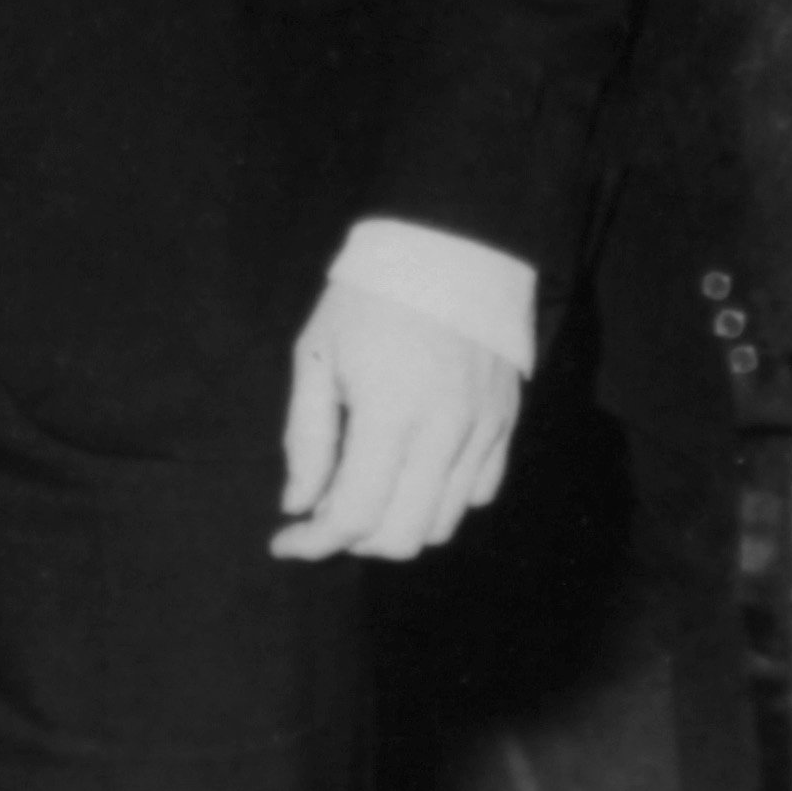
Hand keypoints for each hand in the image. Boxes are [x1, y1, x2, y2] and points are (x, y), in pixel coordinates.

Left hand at [272, 279, 520, 561]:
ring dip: (398, 524)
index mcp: (390, 411)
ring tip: (368, 491)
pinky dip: (441, 501)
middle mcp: (444, 431)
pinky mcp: (506, 423)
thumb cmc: (369, 296)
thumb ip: (307, 437)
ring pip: (443, 524)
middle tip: (327, 513)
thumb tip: (298, 506)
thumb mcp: (317, 353)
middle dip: (355, 541)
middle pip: (403, 537)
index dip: (314, 543)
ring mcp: (483, 430)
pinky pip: (479, 493)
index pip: (355, 515)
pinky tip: (413, 473)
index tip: (285, 540)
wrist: (451, 247)